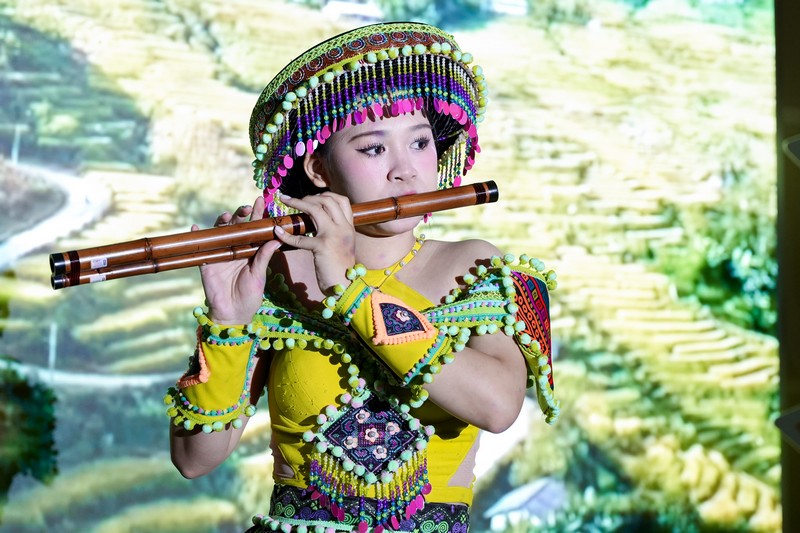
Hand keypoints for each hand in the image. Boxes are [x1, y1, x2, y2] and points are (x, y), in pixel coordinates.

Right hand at [196, 196, 280, 324]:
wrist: (233, 314)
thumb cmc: (249, 296)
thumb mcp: (259, 275)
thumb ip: (263, 257)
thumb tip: (275, 239)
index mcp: (250, 251)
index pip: (253, 229)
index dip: (256, 215)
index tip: (261, 201)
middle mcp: (235, 249)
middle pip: (236, 227)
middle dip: (240, 214)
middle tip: (246, 208)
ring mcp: (220, 255)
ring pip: (219, 233)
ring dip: (221, 222)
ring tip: (226, 215)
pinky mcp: (207, 263)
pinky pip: (201, 248)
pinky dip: (197, 236)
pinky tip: (196, 228)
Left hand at [273, 192, 354, 293]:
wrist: (346, 287)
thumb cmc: (341, 269)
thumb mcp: (343, 246)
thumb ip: (336, 233)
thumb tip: (320, 223)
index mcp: (350, 227)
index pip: (342, 200)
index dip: (326, 195)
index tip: (312, 197)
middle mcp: (344, 228)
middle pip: (327, 200)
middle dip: (309, 196)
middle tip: (293, 199)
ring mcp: (334, 236)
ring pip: (315, 210)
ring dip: (297, 203)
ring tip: (285, 201)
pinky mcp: (322, 247)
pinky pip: (300, 237)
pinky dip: (287, 235)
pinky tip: (278, 232)